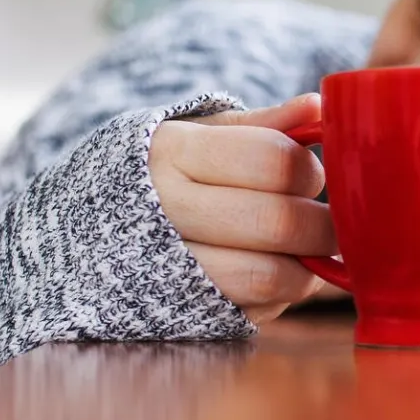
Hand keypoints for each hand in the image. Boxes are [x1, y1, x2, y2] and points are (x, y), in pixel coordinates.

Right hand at [149, 94, 336, 323]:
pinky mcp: (183, 312)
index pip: (274, 160)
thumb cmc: (167, 173)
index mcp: (171, 152)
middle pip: (279, 222)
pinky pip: (257, 308)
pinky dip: (282, 293)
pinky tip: (277, 271)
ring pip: (270, 275)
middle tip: (330, 222)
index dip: (310, 171)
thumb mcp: (202, 134)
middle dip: (323, 226)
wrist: (88, 235)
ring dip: (308, 267)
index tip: (311, 177)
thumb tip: (317, 107)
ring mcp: (168, 269)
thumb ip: (262, 126)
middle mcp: (163, 212)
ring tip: (307, 249)